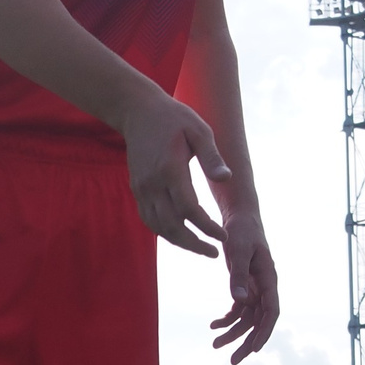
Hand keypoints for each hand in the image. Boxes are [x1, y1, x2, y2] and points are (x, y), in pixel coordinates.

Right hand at [118, 89, 229, 255]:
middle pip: (172, 225)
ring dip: (179, 241)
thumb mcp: (200, 130)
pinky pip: (148, 219)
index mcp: (170, 169)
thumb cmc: (175, 118)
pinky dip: (164, 231)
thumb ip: (212, 158)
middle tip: (215, 253)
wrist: (139, 111)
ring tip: (201, 248)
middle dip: (194, 244)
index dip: (206, 227)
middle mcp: (152, 183)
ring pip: (158, 226)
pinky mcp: (137, 189)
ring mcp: (141, 188)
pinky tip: (180, 235)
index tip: (223, 236)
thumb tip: (227, 179)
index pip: (189, 209)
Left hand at [210, 208, 281, 362]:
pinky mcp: (244, 284)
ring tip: (215, 345)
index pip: (271, 310)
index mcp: (268, 278)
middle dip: (247, 341)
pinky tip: (213, 324)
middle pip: (259, 320)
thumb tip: (240, 300)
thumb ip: (238, 275)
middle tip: (233, 360)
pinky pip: (239, 308)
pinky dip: (227, 318)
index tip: (255, 349)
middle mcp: (264, 286)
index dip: (264, 331)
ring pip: (248, 317)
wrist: (240, 217)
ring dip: (234, 332)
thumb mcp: (238, 250)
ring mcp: (255, 286)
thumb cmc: (242, 230)